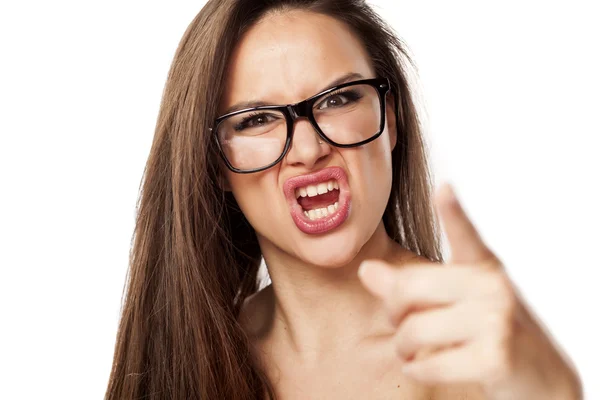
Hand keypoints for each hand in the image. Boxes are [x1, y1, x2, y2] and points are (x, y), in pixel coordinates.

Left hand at [357, 183, 581, 399]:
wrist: (542, 378)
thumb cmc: (487, 333)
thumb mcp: (454, 302)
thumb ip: (409, 286)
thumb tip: (365, 270)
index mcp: (483, 267)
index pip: (465, 234)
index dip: (453, 212)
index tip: (443, 188)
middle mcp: (493, 287)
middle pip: (407, 289)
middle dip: (392, 313)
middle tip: (399, 325)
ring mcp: (497, 321)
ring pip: (413, 330)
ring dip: (402, 348)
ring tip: (409, 351)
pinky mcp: (495, 359)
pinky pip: (428, 363)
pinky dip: (416, 369)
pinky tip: (421, 367)